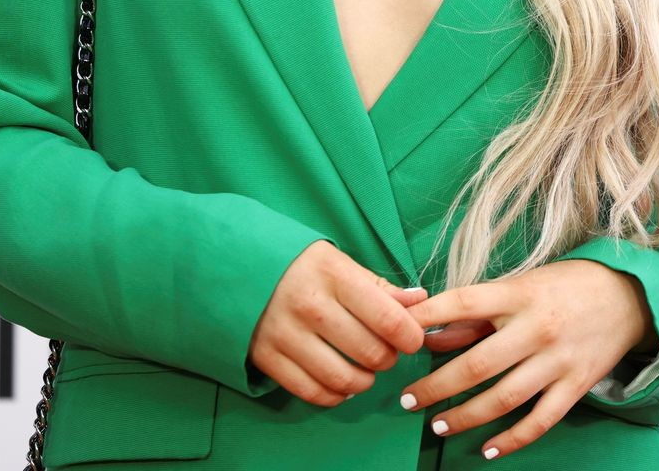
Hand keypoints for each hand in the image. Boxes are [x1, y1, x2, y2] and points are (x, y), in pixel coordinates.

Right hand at [249, 240, 428, 406]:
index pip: (388, 319)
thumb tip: (420, 302)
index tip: (411, 339)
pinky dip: (335, 395)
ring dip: (364, 381)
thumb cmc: (300, 266)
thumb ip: (379, 287)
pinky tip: (340, 382)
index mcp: (333, 275)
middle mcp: (309, 306)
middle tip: (384, 351)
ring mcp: (285, 334)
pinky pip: (313, 392)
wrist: (237, 267)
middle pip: (371, 353)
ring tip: (364, 369)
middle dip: (387, 358)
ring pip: (344, 379)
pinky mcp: (267, 358)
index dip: (410, 337)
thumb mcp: (339, 262)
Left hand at [399, 259, 654, 457]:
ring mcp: (558, 360)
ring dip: (466, 416)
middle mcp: (536, 328)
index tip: (398, 335)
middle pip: (477, 364)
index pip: (462, 303)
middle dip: (437, 386)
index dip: (426, 318)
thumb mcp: (518, 286)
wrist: (628, 295)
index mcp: (517, 294)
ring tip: (438, 425)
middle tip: (408, 400)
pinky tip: (488, 449)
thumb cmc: (562, 287)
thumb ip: (475, 315)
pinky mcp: (576, 385)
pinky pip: (540, 420)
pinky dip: (513, 438)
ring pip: (504, 398)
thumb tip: (430, 337)